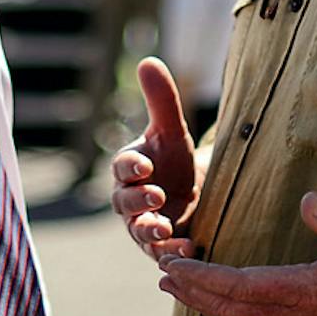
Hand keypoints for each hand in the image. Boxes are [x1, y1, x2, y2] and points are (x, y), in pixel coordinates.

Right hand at [110, 58, 201, 260]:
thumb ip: (161, 99)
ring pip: (138, 231)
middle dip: (137, 199)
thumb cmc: (174, 158)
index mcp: (129, 168)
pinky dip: (171, 252)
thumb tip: (148, 61)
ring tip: (165, 228)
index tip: (144, 165)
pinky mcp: (160, 246)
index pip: (122, 167)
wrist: (194, 190)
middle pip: (123, 202)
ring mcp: (142, 225)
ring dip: (149, 230)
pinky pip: (159, 253)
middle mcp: (129, 199)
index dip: (130, 167)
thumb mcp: (172, 129)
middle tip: (155, 195)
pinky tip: (188, 249)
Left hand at [154, 193, 316, 315]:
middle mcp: (295, 315)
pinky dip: (229, 309)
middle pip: (230, 307)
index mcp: (304, 291)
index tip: (174, 267)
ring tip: (178, 287)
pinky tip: (219, 300)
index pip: (240, 286)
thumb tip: (306, 200)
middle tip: (161, 276)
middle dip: (193, 292)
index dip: (203, 278)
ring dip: (206, 302)